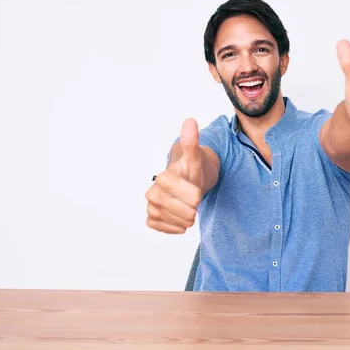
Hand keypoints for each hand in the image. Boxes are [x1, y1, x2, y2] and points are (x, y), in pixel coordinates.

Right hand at [145, 119, 203, 233]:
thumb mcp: (197, 158)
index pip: (169, 186)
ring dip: (180, 220)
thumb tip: (190, 121)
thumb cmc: (195, 170)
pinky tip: (182, 223)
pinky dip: (172, 227)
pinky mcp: (152, 217)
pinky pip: (158, 226)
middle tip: (196, 207)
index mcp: (164, 175)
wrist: (193, 181)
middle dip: (185, 209)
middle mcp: (153, 190)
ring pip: (161, 217)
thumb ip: (192, 142)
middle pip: (164, 205)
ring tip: (191, 214)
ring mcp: (151, 204)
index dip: (186, 193)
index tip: (199, 196)